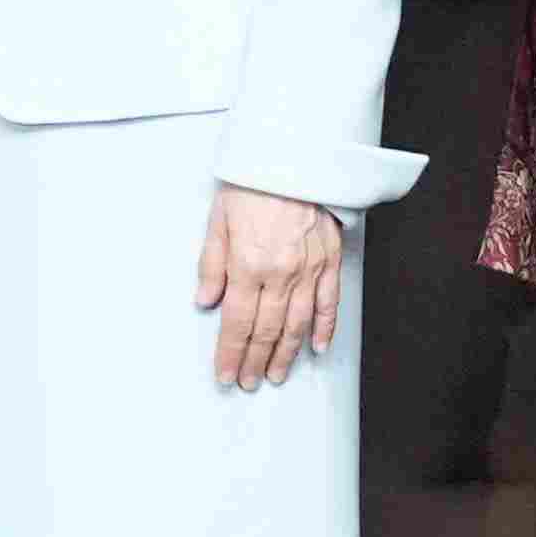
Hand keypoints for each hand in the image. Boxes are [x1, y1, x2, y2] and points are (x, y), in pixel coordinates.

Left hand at [197, 184, 346, 390]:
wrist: (294, 155)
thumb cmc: (252, 183)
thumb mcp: (218, 220)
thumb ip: (212, 265)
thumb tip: (205, 301)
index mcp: (248, 264)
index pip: (237, 323)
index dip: (230, 353)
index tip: (226, 374)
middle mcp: (280, 273)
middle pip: (266, 330)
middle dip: (255, 361)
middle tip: (249, 382)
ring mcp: (309, 269)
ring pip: (298, 324)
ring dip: (286, 354)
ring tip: (276, 374)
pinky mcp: (330, 260)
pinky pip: (329, 303)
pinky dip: (324, 329)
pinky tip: (317, 348)